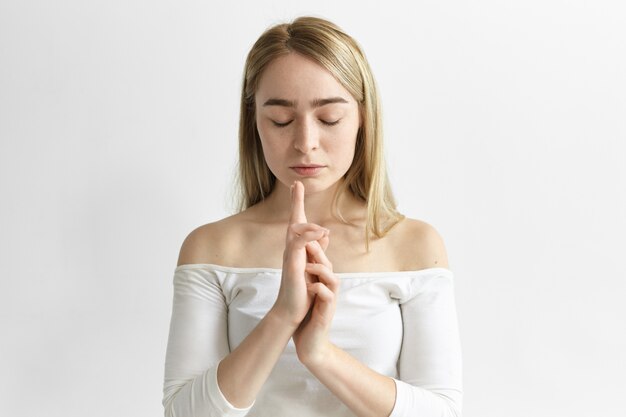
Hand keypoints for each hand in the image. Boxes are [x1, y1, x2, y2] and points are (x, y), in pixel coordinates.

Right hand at [271, 181, 329, 327]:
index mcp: (298, 248)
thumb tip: (324, 233)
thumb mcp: (315, 265)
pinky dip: (309, 235)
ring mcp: (290, 255)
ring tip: (320, 220)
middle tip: (297, 184)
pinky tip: (321, 231)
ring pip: (295, 230)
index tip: (297, 185)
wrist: (293, 311)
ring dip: (307, 221)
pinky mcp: (292, 264)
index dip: (297, 203)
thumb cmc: (303, 290)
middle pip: (293, 220)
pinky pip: (298, 243)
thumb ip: (317, 249)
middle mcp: (291, 249)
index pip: (298, 222)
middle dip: (295, 202)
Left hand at [292, 223, 338, 368]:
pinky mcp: (327, 311)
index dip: (314, 235)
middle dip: (318, 247)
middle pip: (326, 261)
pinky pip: (328, 295)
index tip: (306, 217)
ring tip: (306, 265)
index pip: (319, 252)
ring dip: (319, 268)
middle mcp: (327, 284)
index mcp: (319, 277)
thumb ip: (305, 268)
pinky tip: (310, 287)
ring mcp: (329, 297)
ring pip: (331, 276)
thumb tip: (300, 249)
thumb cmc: (307, 314)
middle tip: (306, 239)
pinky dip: (319, 289)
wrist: (309, 342)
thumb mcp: (304, 287)